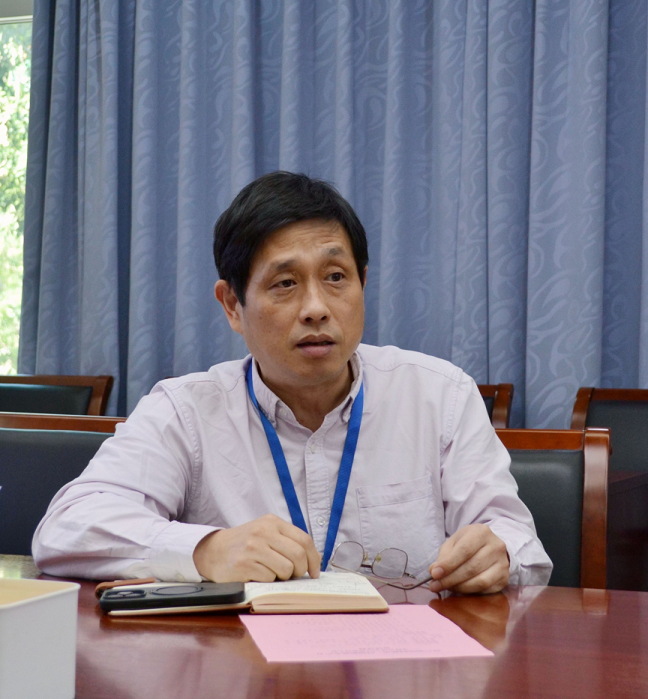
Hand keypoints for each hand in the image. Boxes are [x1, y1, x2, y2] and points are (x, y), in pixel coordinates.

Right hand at [193, 514, 320, 582]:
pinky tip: (257, 574)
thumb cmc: (245, 544)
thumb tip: (316, 559)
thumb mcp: (267, 534)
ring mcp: (253, 548)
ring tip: (271, 572)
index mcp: (272, 522)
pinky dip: (267, 580)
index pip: (304, 539)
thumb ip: (290, 542)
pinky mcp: (244, 564)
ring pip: (286, 569)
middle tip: (294, 575)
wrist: (212, 551)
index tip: (315, 572)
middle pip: (298, 555)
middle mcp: (263, 532)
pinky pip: (269, 578)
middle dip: (300, 570)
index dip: (314, 558)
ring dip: (283, 577)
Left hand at [428, 524, 508, 594]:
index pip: (464, 550)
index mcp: (481, 532)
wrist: (492, 547)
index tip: (434, 574)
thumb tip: (434, 571)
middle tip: (435, 585)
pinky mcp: (504, 578)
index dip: (448, 564)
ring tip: (446, 587)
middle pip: (471, 567)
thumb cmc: (469, 544)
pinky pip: (486, 589)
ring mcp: (503, 563)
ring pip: (480, 581)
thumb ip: (444, 555)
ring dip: (459, 587)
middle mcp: (496, 547)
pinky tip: (460, 589)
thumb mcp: (455, 542)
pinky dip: (470, 591)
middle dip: (450, 579)